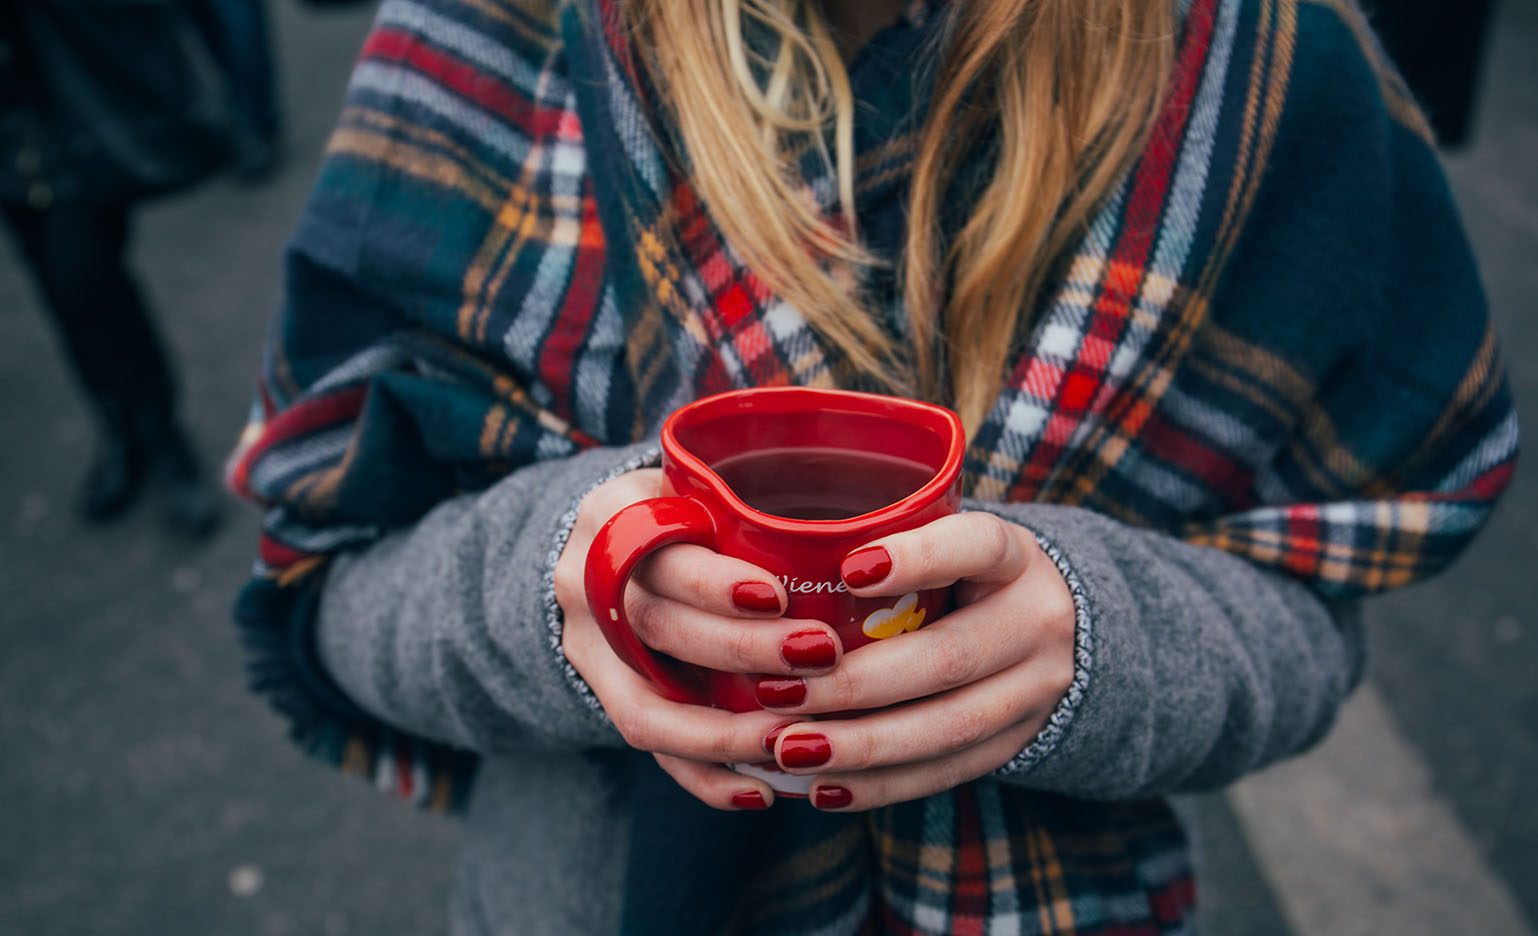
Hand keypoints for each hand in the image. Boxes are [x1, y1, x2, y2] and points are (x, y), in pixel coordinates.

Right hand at [552, 468, 845, 810]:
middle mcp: (585, 581)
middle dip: (740, 651)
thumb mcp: (701, 485)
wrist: (606, 544)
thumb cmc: (686, 509)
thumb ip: (752, 505)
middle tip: (820, 656)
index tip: (778, 596)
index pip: (658, 550)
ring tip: (794, 741)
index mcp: (614, 514)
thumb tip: (868, 537)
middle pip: (657, 626)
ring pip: (645, 705)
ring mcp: (586, 646)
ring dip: (724, 732)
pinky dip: (705, 775)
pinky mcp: (601, 695)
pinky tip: (761, 791)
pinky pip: (649, 748)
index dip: (713, 583)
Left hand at [760, 511, 1077, 809]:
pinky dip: (881, 784)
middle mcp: (1037, 622)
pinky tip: (823, 787)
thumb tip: (774, 559)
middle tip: (777, 693)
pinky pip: (946, 771)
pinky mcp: (1017, 743)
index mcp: (1015, 558)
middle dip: (856, 684)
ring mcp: (1036, 690)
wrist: (1053, 631)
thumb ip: (887, 544)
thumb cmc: (963, 575)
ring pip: (949, 728)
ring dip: (861, 746)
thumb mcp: (946, 541)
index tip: (848, 570)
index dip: (918, 558)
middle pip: (949, 658)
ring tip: (790, 749)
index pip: (977, 546)